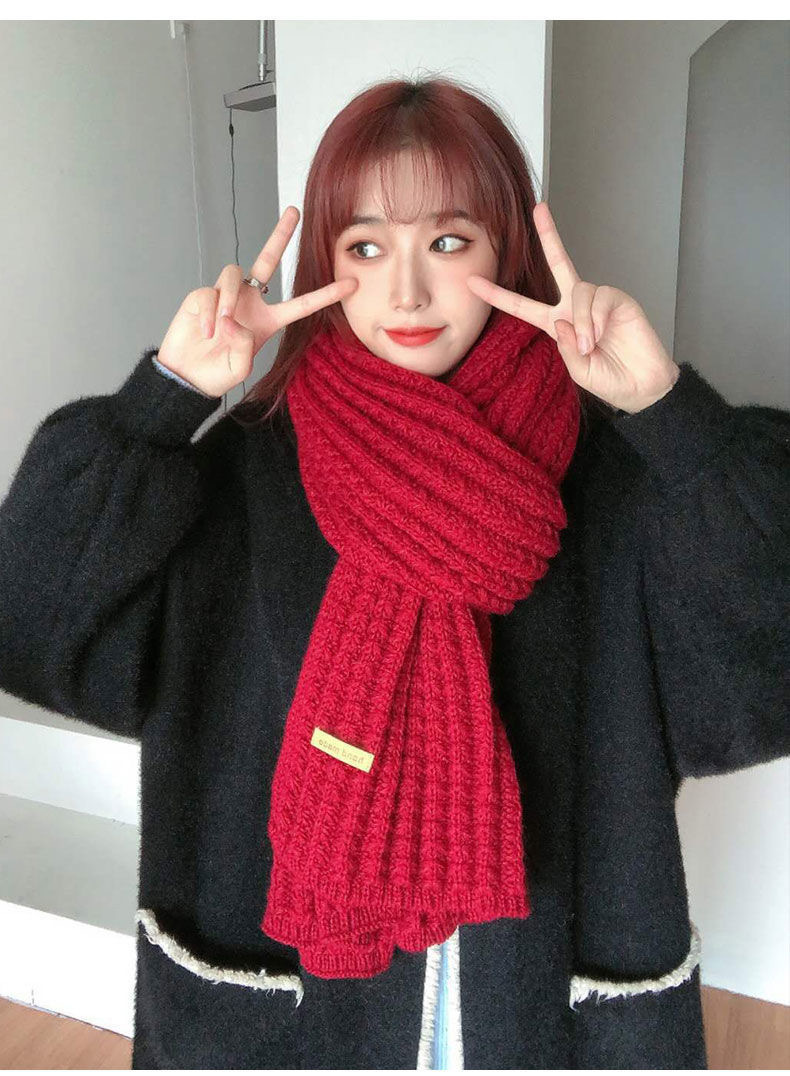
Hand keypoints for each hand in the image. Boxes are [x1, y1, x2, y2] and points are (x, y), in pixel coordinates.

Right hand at [158, 206, 357, 397]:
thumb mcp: (240, 368)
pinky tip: (206, 332)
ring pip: (233, 275)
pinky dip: (208, 314)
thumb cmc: (217, 373)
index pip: (302, 304)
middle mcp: (250, 301)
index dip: (326, 295)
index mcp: (268, 320)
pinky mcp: (202, 296)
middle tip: (295, 211)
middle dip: (280, 234)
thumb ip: (245, 346)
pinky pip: (209, 294)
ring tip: (222, 328)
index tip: (351, 284)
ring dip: (229, 300)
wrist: (187, 376)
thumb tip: (234, 320)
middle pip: (267, 260)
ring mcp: (226, 296)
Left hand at [466, 201, 679, 413]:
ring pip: (579, 292)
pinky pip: (599, 298)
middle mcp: (575, 307)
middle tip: (538, 210)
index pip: (523, 306)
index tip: (472, 282)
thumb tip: (564, 319)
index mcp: (558, 324)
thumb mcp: (578, 371)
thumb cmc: (610, 380)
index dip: (497, 295)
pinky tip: (601, 335)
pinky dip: (595, 319)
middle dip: (550, 235)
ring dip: (582, 321)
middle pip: (559, 263)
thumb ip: (566, 348)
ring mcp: (598, 301)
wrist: (643, 387)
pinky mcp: (618, 299)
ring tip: (591, 345)